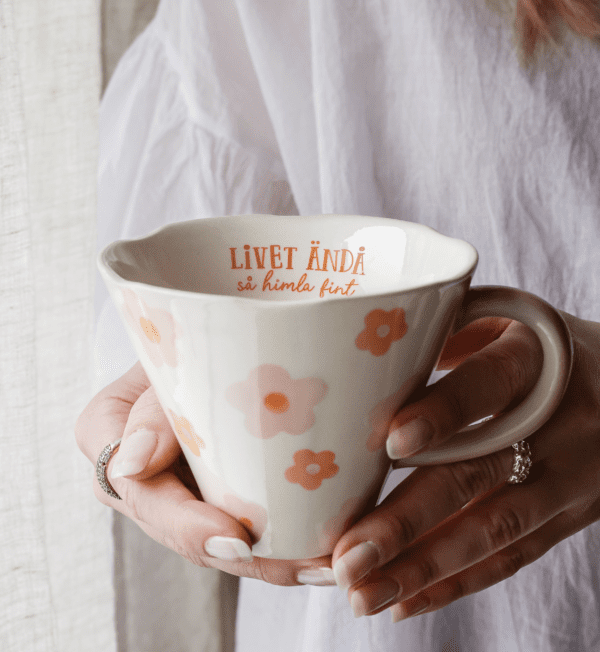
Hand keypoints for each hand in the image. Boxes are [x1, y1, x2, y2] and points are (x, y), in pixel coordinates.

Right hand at [75, 361, 334, 586]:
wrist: (205, 339)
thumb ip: (150, 409)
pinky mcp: (212, 492)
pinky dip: (280, 543)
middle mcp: (136, 478)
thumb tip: (132, 464)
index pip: (141, 493)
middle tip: (306, 565)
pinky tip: (318, 552)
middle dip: (247, 556)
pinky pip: (242, 526)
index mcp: (107, 439)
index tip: (237, 539)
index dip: (185, 526)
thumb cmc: (188, 338)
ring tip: (324, 564)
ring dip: (273, 559)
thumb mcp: (167, 359)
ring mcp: (174, 491)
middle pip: (185, 533)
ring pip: (218, 541)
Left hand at [330, 313, 599, 620]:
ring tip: (362, 593)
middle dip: (408, 520)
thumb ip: (452, 327)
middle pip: (478, 475)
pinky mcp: (569, 516)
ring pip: (493, 531)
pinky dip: (458, 583)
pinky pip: (514, 557)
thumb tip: (374, 347)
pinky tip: (405, 602)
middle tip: (348, 555)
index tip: (392, 444)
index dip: (445, 412)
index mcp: (537, 360)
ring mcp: (569, 479)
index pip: (490, 383)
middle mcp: (557, 424)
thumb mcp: (513, 317)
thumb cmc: (548, 348)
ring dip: (423, 569)